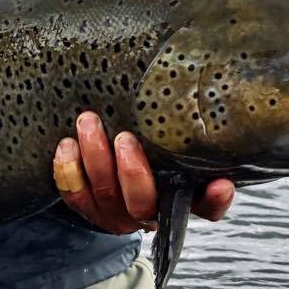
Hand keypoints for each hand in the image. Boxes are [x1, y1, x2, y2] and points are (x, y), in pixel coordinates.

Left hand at [53, 111, 234, 233]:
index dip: (214, 200)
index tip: (221, 183)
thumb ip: (177, 119)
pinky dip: (69, 171)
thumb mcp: (165, 133)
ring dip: (95, 159)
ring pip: (106, 196)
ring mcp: (117, 214)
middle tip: (124, 138)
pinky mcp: (88, 209)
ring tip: (88, 123)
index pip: (206, 206)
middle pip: (143, 204)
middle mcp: (150, 210)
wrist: (108, 163)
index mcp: (182, 195)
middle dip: (132, 172)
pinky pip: (75, 197)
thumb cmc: (147, 138)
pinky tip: (67, 145)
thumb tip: (187, 74)